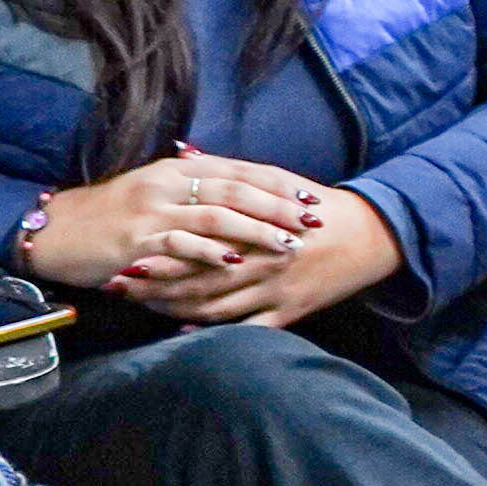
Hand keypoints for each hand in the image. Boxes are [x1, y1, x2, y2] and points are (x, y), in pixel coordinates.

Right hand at [21, 148, 334, 292]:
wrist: (57, 232)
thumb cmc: (113, 217)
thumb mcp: (157, 194)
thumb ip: (196, 191)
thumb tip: (244, 194)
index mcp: (177, 168)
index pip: (239, 169)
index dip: (278, 183)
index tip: (312, 196)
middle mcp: (168, 182)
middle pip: (235, 189)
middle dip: (278, 205)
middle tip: (313, 220)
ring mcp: (151, 209)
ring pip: (215, 214)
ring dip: (255, 229)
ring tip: (287, 243)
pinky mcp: (136, 238)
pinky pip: (180, 243)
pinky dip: (209, 252)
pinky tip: (234, 261)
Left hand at [110, 181, 400, 325]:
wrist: (371, 237)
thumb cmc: (317, 208)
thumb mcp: (277, 180)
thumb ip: (229, 171)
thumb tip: (183, 151)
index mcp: (253, 226)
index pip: (195, 241)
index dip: (155, 249)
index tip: (121, 252)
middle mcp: (260, 260)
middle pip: (195, 277)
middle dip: (152, 283)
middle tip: (115, 284)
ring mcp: (274, 289)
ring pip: (214, 306)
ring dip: (172, 308)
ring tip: (139, 306)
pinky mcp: (289, 311)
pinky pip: (245, 329)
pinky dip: (212, 334)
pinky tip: (182, 332)